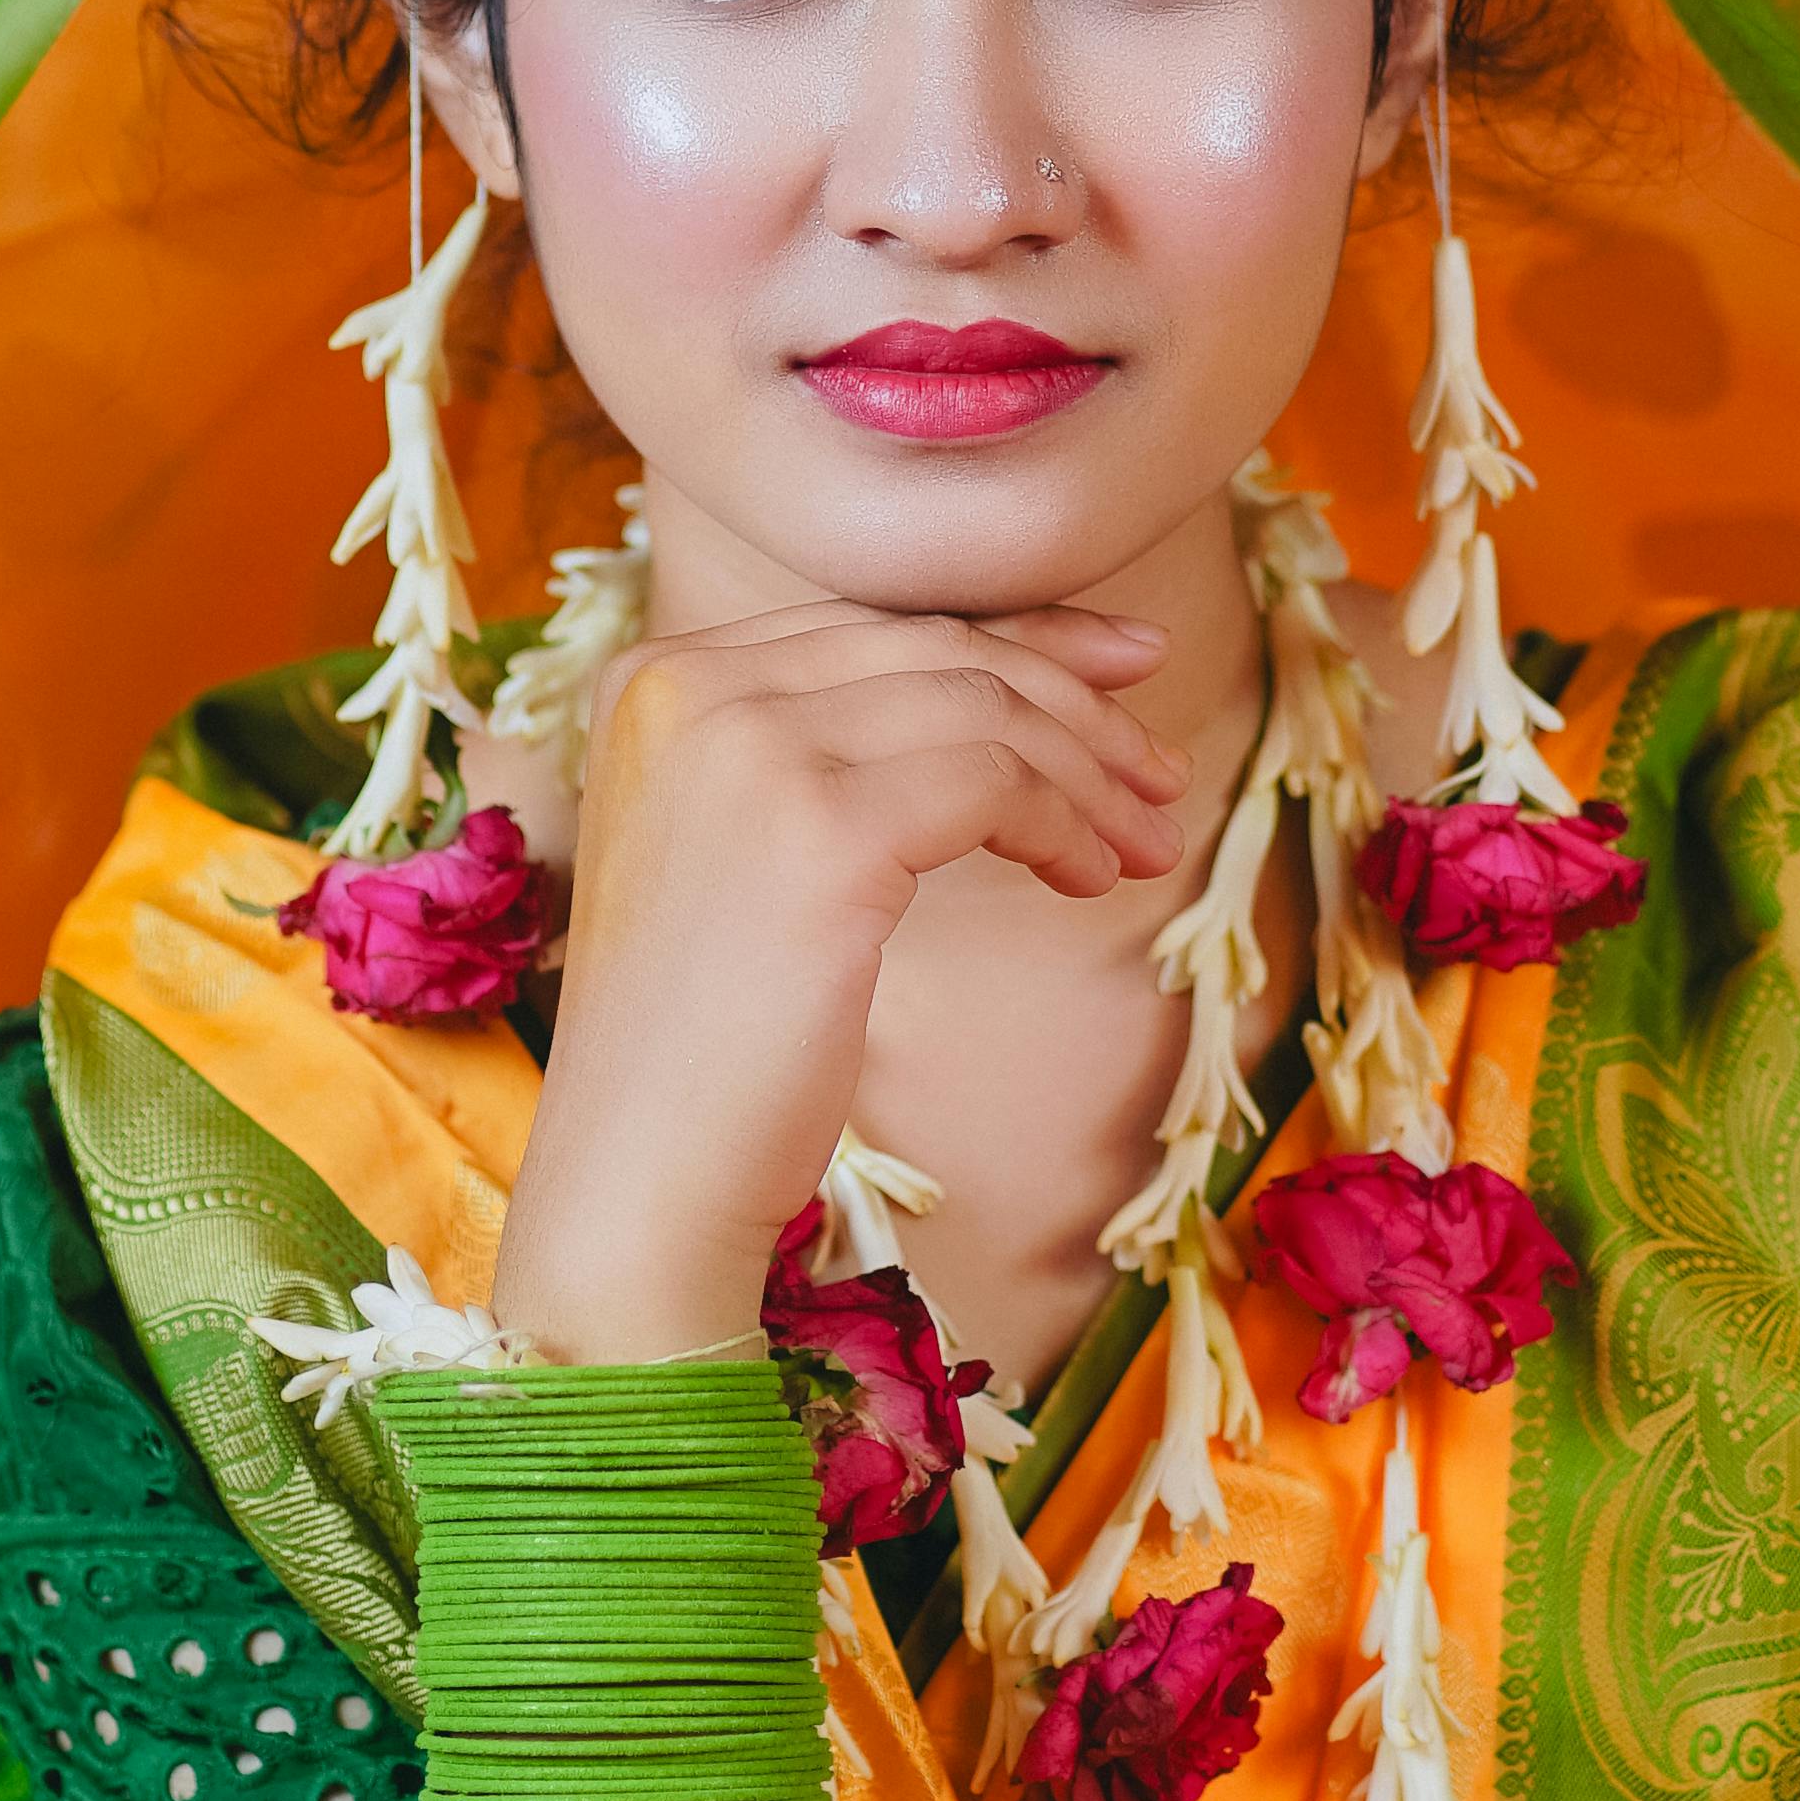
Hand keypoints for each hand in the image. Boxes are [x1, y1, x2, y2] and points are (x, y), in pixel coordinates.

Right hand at [493, 603, 1181, 1360]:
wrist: (640, 1175)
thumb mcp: (749, 852)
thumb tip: (1004, 688)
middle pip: (935, 652)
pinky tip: (1091, 877)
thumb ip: (829, 755)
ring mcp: (748, 749)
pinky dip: (1065, 823)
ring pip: (980, 707)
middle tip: (1159, 771)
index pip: (875, 625)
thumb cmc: (705, 1039)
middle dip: (1075, 703)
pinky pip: (995, 782)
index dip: (1019, 638)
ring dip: (1089, 774)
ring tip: (1148, 843)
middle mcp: (689, 687)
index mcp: (656, 679)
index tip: (1124, 666)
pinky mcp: (819, 829)